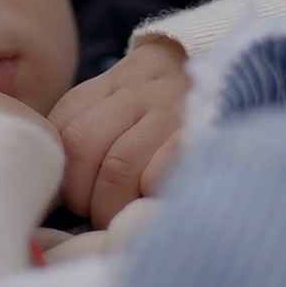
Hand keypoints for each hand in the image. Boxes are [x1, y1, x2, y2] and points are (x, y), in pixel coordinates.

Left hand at [48, 37, 188, 227]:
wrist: (228, 69)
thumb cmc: (162, 104)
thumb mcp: (120, 99)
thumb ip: (87, 127)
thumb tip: (57, 186)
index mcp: (107, 86)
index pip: (62, 130)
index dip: (60, 174)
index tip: (69, 198)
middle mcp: (135, 93)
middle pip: (82, 146)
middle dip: (80, 193)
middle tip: (93, 212)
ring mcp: (169, 111)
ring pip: (117, 167)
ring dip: (111, 204)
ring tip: (119, 217)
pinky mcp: (198, 134)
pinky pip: (158, 173)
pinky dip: (147, 194)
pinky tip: (151, 201)